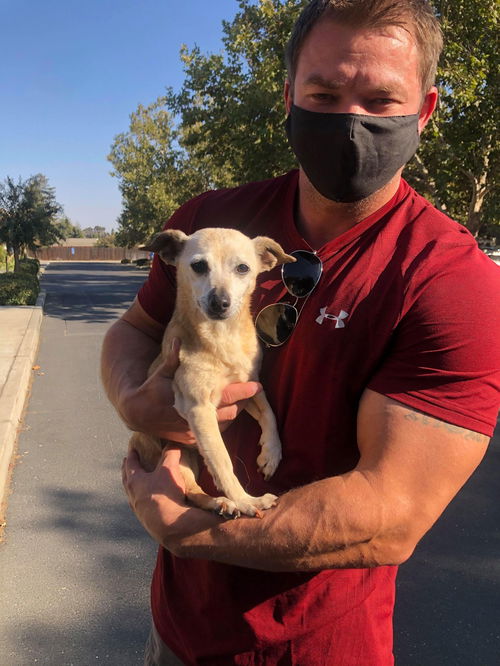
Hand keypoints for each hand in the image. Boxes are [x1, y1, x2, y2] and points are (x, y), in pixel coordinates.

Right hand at [121, 339, 261, 442]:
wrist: (137, 414)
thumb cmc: (152, 387)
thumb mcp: (161, 372)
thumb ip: (172, 358)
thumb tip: (177, 339)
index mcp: (185, 400)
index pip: (221, 397)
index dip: (241, 392)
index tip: (257, 386)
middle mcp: (190, 419)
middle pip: (229, 413)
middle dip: (243, 402)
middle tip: (254, 390)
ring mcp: (191, 432)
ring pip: (225, 424)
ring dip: (235, 412)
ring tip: (243, 399)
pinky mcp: (191, 441)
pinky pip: (216, 432)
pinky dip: (223, 421)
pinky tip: (228, 409)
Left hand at [122, 447, 217, 550]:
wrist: (171, 526)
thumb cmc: (165, 495)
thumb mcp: (169, 469)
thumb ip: (171, 453)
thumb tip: (174, 442)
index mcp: (134, 481)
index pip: (130, 464)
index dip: (132, 455)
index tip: (132, 449)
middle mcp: (133, 496)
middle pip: (127, 480)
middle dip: (127, 471)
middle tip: (128, 464)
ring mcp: (139, 510)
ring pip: (132, 494)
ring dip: (134, 486)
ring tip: (139, 482)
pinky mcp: (147, 520)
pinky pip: (142, 506)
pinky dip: (144, 499)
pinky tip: (150, 500)